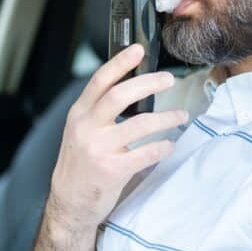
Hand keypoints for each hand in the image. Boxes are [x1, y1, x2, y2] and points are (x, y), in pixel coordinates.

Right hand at [49, 43, 187, 229]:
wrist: (70, 201)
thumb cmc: (80, 162)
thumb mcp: (81, 130)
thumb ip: (99, 110)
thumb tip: (133, 86)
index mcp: (80, 113)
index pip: (100, 80)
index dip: (120, 62)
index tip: (138, 49)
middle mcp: (86, 127)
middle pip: (120, 95)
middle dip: (148, 83)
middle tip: (168, 80)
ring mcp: (99, 149)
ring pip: (139, 124)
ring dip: (166, 118)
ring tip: (181, 115)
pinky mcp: (112, 170)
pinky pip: (146, 154)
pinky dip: (162, 147)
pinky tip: (169, 145)